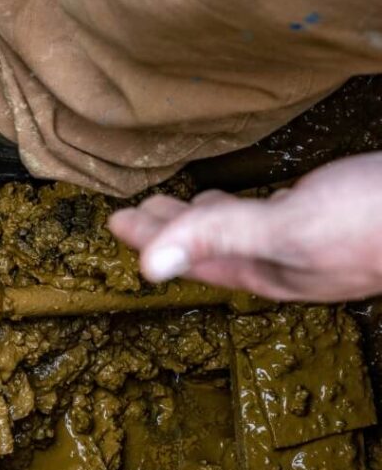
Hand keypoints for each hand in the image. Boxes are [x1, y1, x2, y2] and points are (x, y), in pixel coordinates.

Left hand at [107, 153, 381, 301]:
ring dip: (207, 220)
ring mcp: (319, 243)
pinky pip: (276, 217)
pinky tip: (257, 199)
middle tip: (134, 213)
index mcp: (272, 270)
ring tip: (180, 207)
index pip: (194, 257)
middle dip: (172, 231)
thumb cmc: (379, 220)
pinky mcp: (342, 217)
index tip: (115, 221)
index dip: (153, 240)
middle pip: (214, 247)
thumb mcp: (290, 227)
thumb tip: (149, 267)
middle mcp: (291, 262)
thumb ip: (219, 237)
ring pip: (245, 233)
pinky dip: (249, 208)